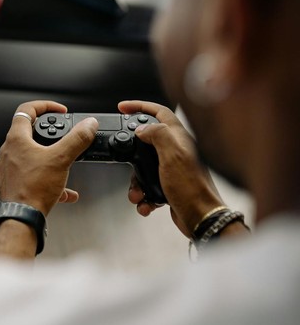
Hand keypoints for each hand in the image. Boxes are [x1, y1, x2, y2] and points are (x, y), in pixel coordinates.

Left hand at [0, 100, 97, 215]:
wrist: (20, 218)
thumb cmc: (33, 189)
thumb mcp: (61, 159)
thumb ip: (77, 139)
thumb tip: (89, 124)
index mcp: (16, 139)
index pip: (26, 110)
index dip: (45, 105)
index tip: (59, 110)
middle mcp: (9, 151)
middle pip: (28, 133)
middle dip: (49, 134)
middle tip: (63, 135)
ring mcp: (9, 168)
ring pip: (32, 157)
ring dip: (49, 158)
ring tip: (64, 163)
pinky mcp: (14, 184)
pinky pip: (33, 177)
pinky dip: (49, 180)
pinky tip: (66, 192)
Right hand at [119, 100, 224, 237]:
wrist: (202, 218)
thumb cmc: (192, 188)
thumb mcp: (172, 155)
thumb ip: (157, 135)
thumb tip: (142, 129)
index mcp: (179, 138)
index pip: (159, 112)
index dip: (140, 106)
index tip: (122, 107)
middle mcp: (177, 150)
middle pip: (147, 140)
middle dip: (132, 152)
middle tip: (123, 155)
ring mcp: (173, 167)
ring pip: (144, 166)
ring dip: (136, 181)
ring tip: (138, 192)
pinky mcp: (170, 184)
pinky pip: (148, 185)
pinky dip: (143, 195)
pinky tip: (146, 202)